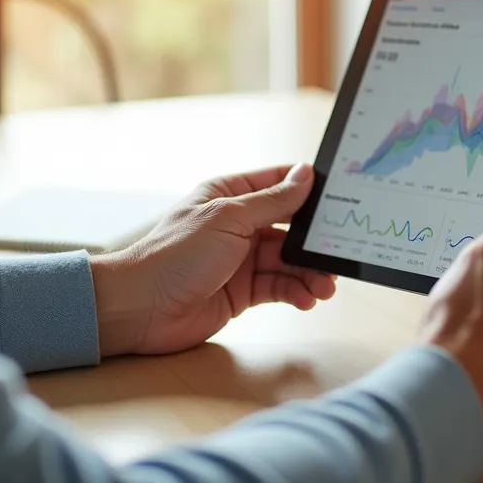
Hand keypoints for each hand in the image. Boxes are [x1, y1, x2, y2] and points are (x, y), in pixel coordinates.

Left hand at [89, 164, 336, 355]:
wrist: (141, 307)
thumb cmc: (175, 254)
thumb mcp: (230, 219)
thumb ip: (273, 201)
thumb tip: (306, 175)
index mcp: (230, 195)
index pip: (279, 184)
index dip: (309, 189)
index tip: (341, 197)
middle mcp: (238, 225)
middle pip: (290, 227)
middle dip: (316, 241)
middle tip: (340, 252)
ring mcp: (240, 259)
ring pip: (288, 261)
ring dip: (309, 272)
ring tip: (325, 287)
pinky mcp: (243, 291)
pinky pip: (278, 287)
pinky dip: (296, 292)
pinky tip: (306, 298)